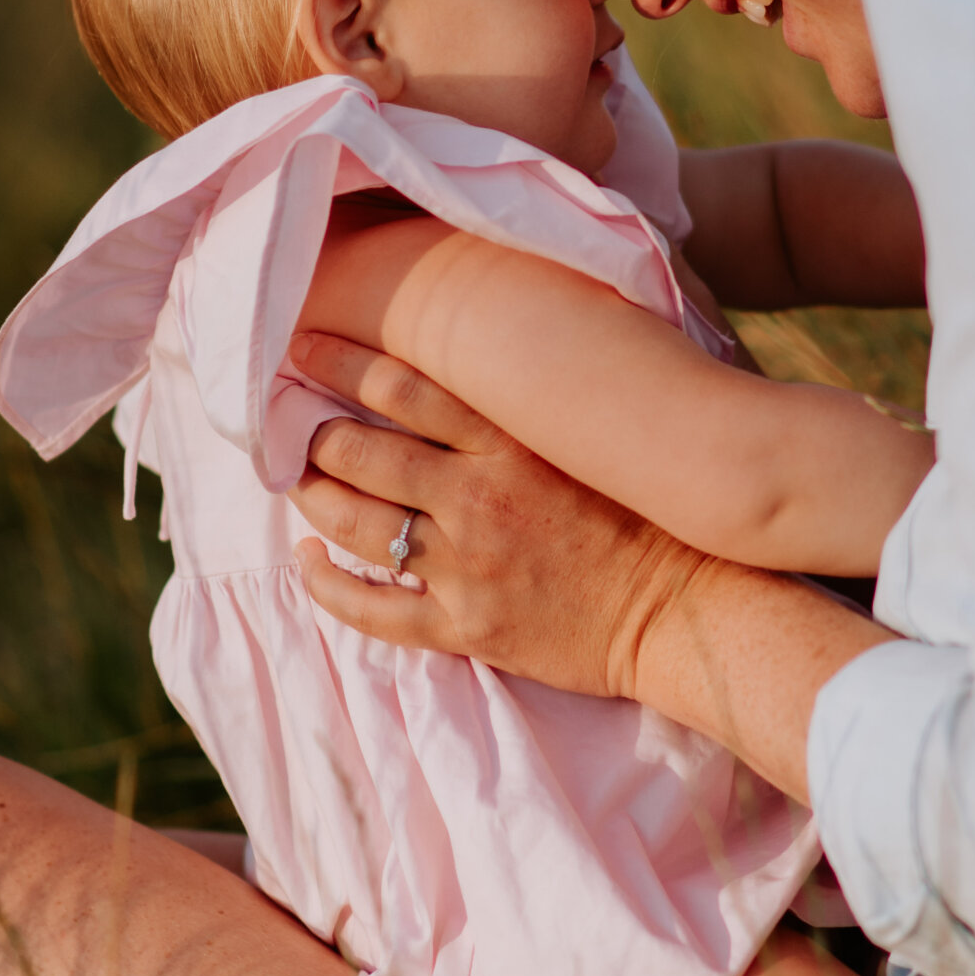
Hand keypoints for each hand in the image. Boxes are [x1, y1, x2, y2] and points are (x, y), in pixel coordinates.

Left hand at [287, 331, 704, 704]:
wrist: (689, 609)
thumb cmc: (649, 517)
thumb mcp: (591, 438)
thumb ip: (533, 401)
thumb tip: (486, 353)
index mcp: (509, 441)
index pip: (399, 386)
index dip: (338, 361)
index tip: (301, 348)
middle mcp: (477, 497)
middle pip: (359, 450)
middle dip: (309, 433)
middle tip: (285, 423)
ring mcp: (466, 567)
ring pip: (355, 524)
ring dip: (312, 498)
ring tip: (295, 481)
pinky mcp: (466, 627)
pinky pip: (371, 609)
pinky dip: (325, 584)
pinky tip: (307, 561)